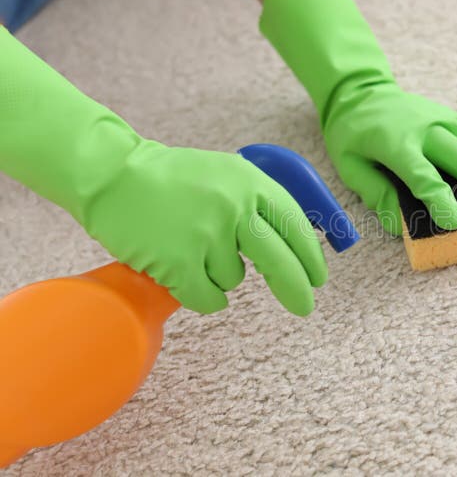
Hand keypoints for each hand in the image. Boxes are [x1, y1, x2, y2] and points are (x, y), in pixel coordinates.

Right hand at [0, 27, 325, 315]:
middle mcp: (235, 208)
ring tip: (190, 248)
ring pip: (234, 280)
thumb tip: (296, 240)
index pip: (295, 225)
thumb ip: (258, 202)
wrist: (113, 175)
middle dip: (296, 288)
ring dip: (218, 275)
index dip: (310, 255)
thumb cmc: (172, 179)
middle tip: (304, 306)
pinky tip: (183, 273)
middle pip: (280, 261)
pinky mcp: (180, 263)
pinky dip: (201, 295)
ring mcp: (207, 235)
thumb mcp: (226, 175)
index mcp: (250, 183)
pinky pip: (209, 299)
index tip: (318, 276)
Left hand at [324, 84, 456, 234]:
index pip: (422, 175)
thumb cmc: (352, 136)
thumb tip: (401, 225)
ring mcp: (442, 118)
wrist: (361, 92)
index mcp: (395, 143)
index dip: (439, 200)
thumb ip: (375, 195)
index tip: (455, 223)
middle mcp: (424, 128)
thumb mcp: (349, 167)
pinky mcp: (453, 116)